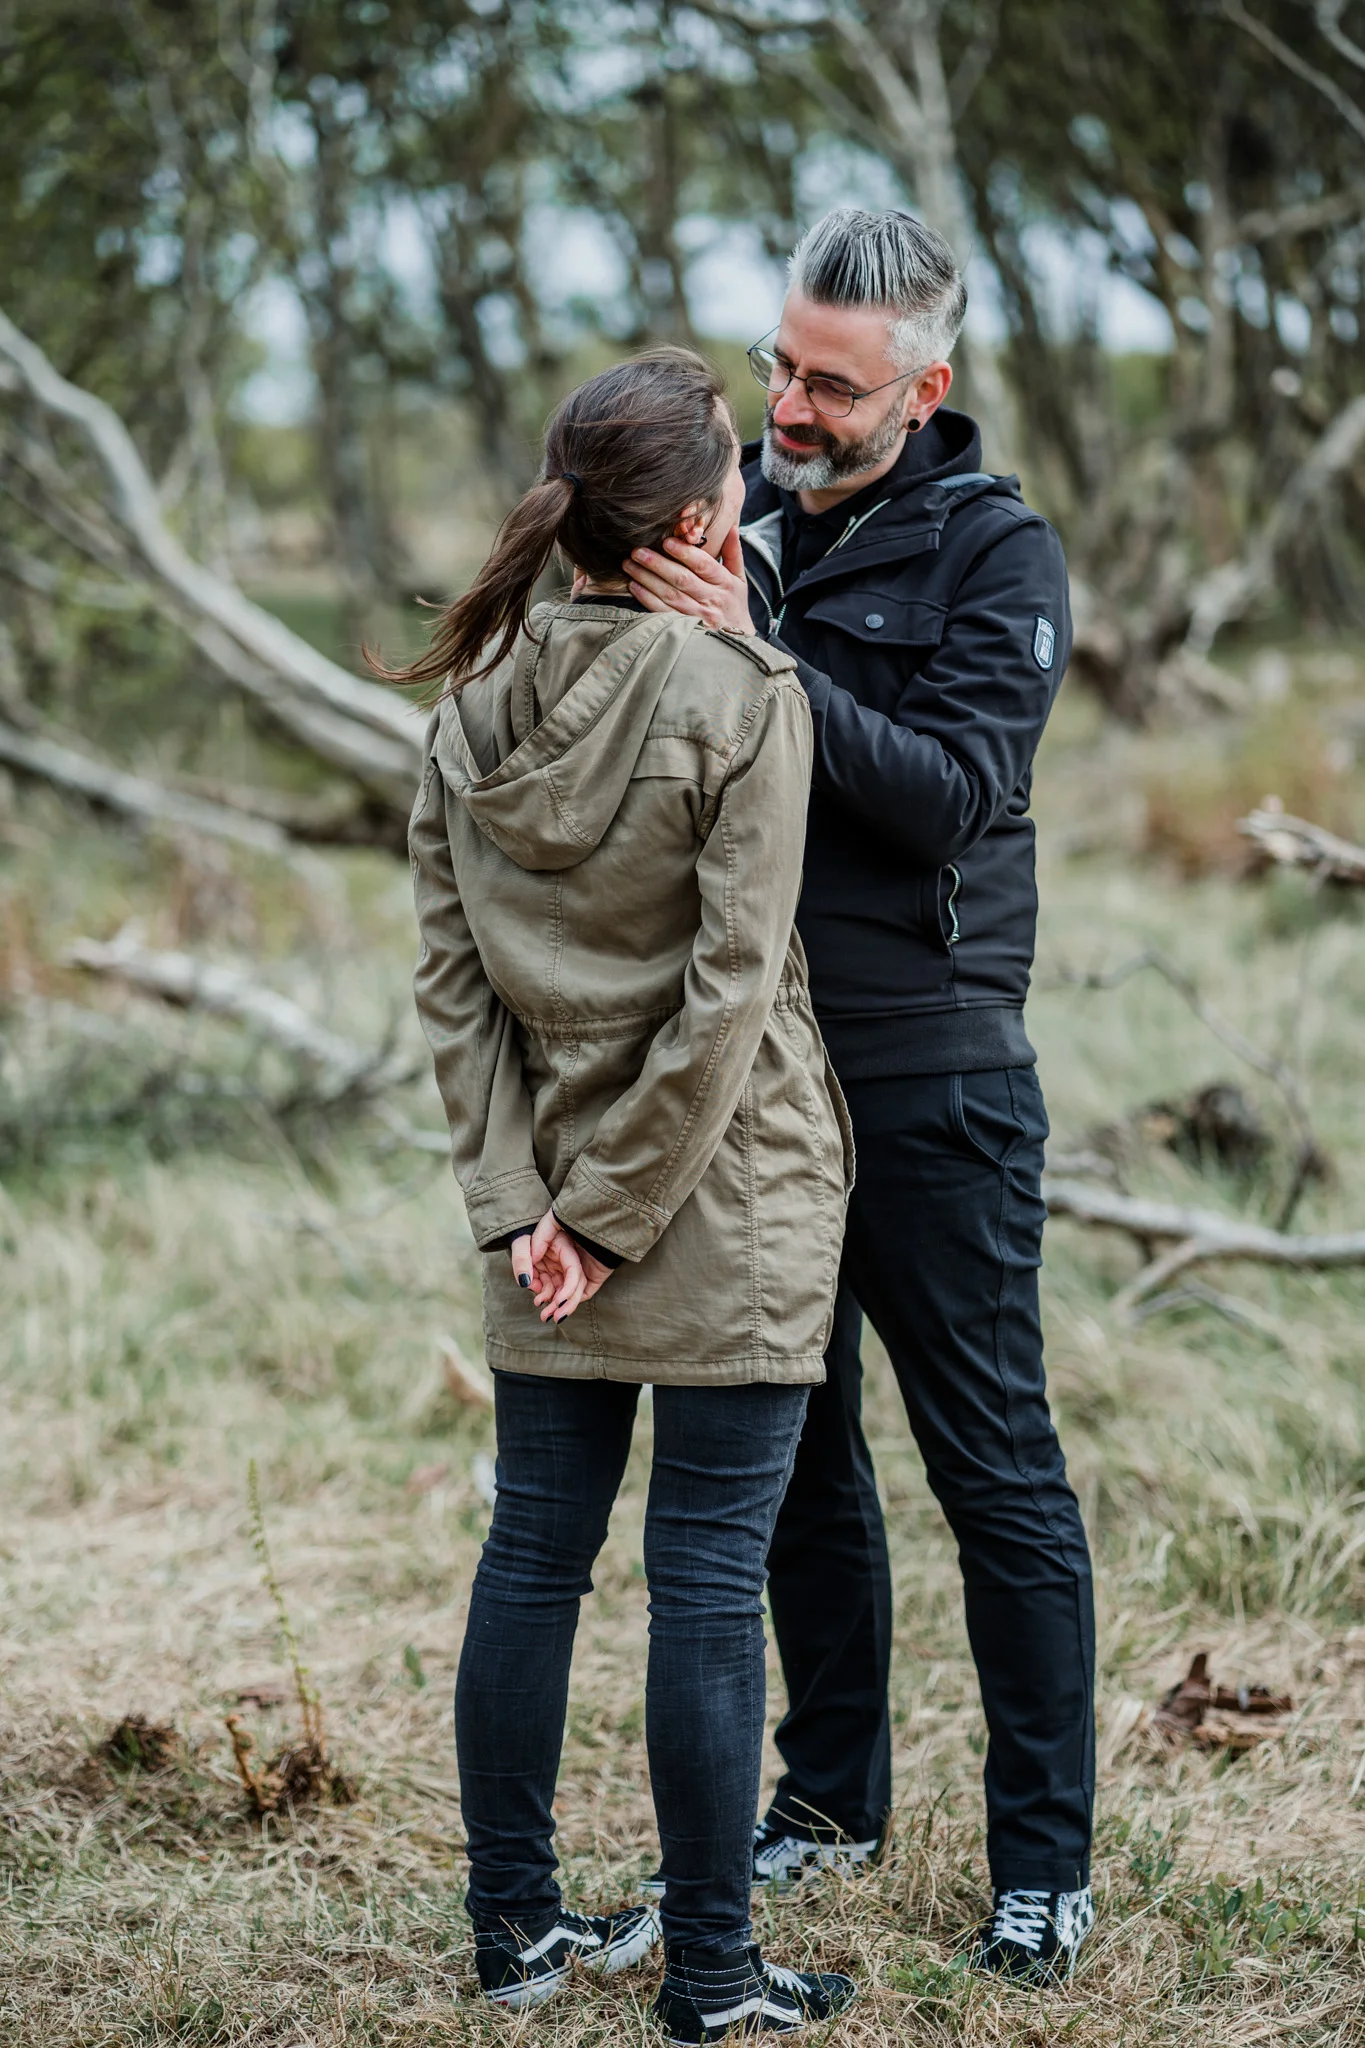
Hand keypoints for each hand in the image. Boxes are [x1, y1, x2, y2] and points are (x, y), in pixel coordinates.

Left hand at [510, 1214, 584, 1323]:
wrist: (519, 1231)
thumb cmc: (522, 1233)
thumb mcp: (521, 1243)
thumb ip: (523, 1258)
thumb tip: (525, 1281)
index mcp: (564, 1248)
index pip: (573, 1270)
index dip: (569, 1288)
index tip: (559, 1302)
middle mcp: (566, 1259)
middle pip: (574, 1284)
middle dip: (566, 1304)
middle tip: (555, 1318)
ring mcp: (560, 1267)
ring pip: (564, 1290)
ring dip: (555, 1304)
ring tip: (544, 1315)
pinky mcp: (553, 1274)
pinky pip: (553, 1288)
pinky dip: (546, 1296)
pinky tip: (537, 1300)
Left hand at [625, 525, 754, 634]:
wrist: (735, 643)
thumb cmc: (734, 606)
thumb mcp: (739, 579)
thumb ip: (733, 553)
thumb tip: (731, 527)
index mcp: (725, 584)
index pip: (704, 565)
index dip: (685, 553)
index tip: (667, 541)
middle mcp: (711, 600)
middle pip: (682, 580)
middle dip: (658, 564)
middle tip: (638, 551)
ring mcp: (696, 617)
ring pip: (669, 595)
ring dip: (647, 579)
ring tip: (629, 564)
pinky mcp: (683, 629)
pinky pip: (662, 612)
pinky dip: (646, 599)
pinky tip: (633, 586)